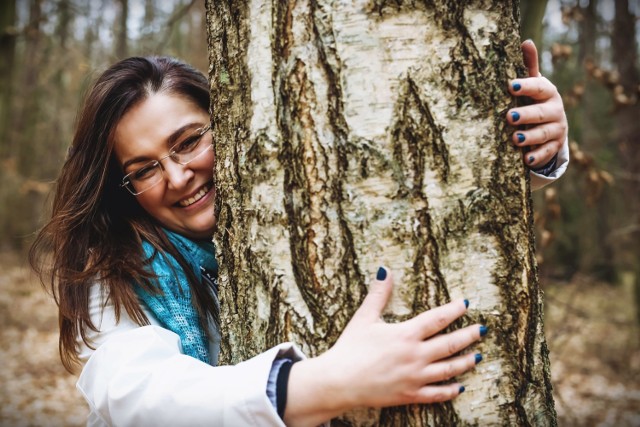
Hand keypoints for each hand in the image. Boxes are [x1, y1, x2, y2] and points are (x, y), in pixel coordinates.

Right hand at [284, 267, 484, 425]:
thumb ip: (378, 294)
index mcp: (406, 334)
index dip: (454, 310)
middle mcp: (415, 356)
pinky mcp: (410, 395)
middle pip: (450, 344)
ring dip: (466, 362)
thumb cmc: (350, 347)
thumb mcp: (364, 317)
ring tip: (478, 356)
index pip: (437, 319)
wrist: (339, 381)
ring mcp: (415, 377)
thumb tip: (384, 270)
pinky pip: (436, 394)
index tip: (466, 304)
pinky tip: (460, 387)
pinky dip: (450, 391)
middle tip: (482, 330)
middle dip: (469, 336)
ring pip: (449, 369)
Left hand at [507, 40, 567, 169]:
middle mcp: (555, 110)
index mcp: (548, 92)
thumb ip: (529, 66)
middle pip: (541, 113)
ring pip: (545, 134)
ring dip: (530, 137)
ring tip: (515, 139)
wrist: (552, 123)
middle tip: (509, 117)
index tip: (510, 86)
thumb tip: (526, 41)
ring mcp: (557, 129)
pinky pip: (547, 152)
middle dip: (526, 115)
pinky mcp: (554, 146)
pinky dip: (537, 156)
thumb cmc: (535, 99)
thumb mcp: (533, 84)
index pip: (538, 87)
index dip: (525, 86)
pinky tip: (526, 160)